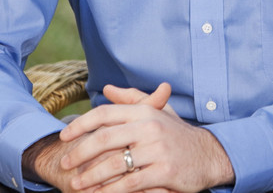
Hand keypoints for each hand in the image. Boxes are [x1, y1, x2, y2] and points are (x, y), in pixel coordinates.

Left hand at [56, 82, 233, 191]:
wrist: (209, 155)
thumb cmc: (177, 134)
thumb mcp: (157, 112)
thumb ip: (132, 99)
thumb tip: (107, 89)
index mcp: (145, 112)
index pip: (105, 114)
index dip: (81, 124)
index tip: (64, 136)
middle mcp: (150, 127)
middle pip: (104, 138)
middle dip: (80, 152)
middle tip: (65, 163)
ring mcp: (158, 150)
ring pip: (114, 164)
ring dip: (91, 176)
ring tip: (77, 183)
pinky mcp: (164, 172)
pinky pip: (130, 183)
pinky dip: (111, 190)